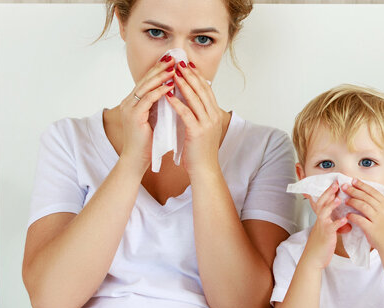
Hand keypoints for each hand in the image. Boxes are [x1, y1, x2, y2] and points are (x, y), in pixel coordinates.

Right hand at [116, 55, 177, 171]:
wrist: (136, 159)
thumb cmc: (146, 142)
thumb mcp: (154, 118)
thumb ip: (159, 105)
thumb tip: (173, 93)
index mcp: (133, 102)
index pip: (147, 81)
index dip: (158, 70)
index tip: (172, 61)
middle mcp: (129, 102)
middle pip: (145, 79)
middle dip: (160, 68)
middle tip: (173, 58)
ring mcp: (130, 108)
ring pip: (146, 87)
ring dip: (161, 76)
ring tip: (174, 68)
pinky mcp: (134, 116)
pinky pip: (147, 99)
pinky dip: (159, 91)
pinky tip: (170, 86)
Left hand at [162, 60, 225, 174]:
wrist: (204, 169)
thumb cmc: (200, 151)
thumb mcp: (202, 129)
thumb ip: (198, 114)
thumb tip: (189, 101)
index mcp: (215, 114)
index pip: (207, 90)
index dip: (197, 76)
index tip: (188, 65)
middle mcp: (213, 117)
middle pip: (202, 90)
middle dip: (191, 75)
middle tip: (180, 63)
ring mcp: (207, 124)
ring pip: (195, 99)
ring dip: (184, 84)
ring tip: (174, 73)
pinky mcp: (197, 131)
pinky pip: (186, 113)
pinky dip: (177, 102)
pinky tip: (168, 95)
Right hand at [298, 182, 347, 269]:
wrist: (313, 258)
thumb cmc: (321, 245)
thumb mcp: (328, 231)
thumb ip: (336, 223)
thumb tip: (346, 220)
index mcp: (321, 218)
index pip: (323, 201)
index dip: (328, 192)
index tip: (335, 183)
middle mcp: (320, 220)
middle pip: (321, 203)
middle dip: (328, 193)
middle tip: (336, 184)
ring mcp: (322, 227)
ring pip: (324, 212)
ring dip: (331, 205)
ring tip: (338, 199)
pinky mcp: (326, 235)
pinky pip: (331, 228)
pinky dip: (338, 223)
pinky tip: (345, 220)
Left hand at [342, 179, 383, 251]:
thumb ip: (380, 205)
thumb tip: (368, 195)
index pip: (373, 191)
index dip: (362, 185)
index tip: (353, 181)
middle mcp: (383, 210)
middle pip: (366, 196)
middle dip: (354, 190)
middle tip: (344, 187)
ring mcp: (378, 219)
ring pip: (363, 206)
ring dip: (352, 201)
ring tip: (345, 200)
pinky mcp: (372, 229)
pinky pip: (359, 220)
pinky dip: (352, 216)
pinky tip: (347, 215)